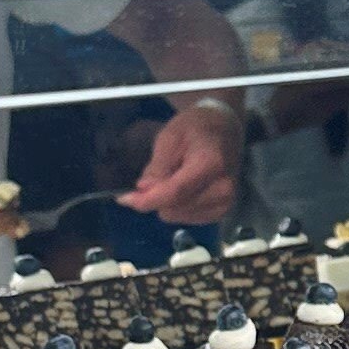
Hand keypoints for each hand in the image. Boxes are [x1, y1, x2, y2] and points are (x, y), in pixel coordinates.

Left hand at [118, 98, 245, 226]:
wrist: (224, 129)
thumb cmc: (195, 128)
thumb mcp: (170, 137)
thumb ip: (158, 166)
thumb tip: (144, 190)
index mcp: (210, 165)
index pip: (175, 192)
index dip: (147, 200)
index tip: (124, 199)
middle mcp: (222, 189)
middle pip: (173, 207)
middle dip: (156, 197)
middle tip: (153, 177)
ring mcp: (225, 203)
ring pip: (176, 215)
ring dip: (166, 202)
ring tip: (173, 178)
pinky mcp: (222, 212)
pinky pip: (186, 219)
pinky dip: (177, 207)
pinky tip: (182, 189)